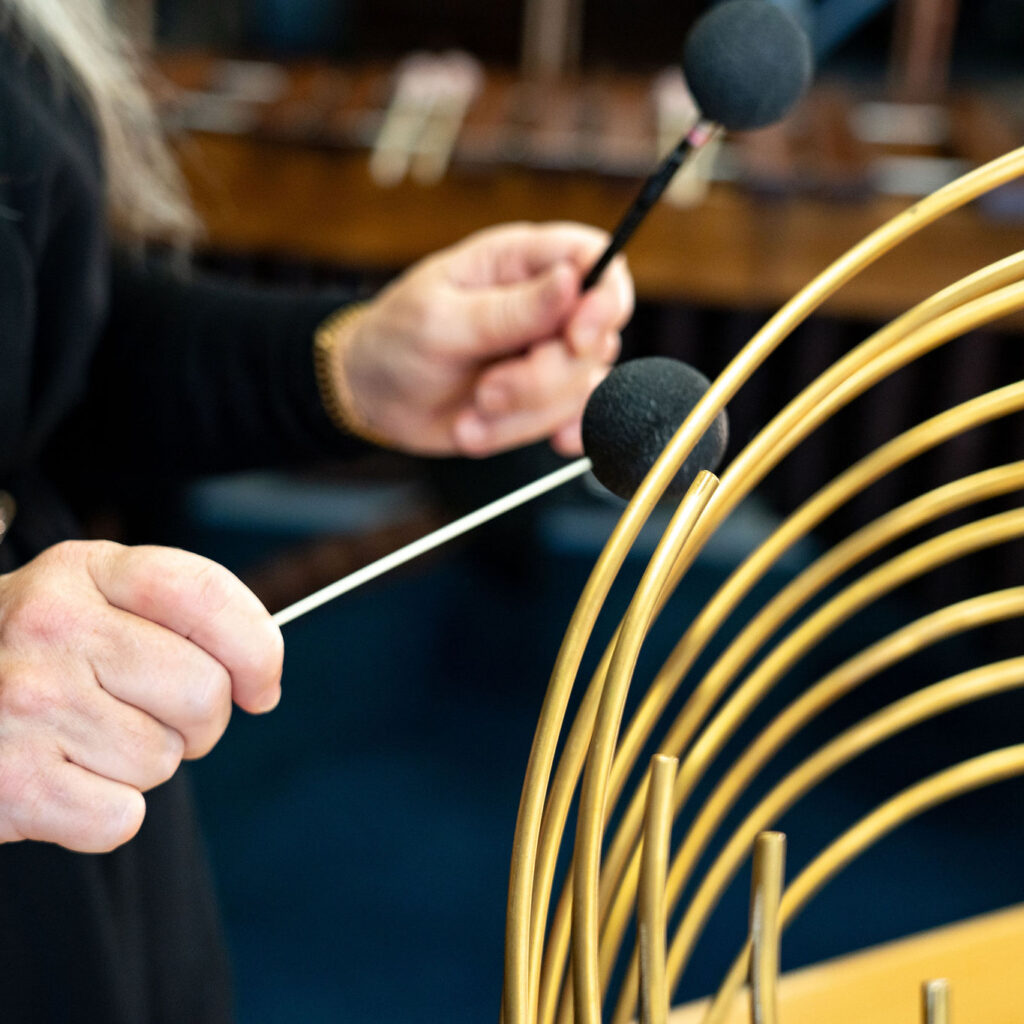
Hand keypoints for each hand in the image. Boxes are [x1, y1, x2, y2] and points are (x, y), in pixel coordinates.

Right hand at [0, 540, 282, 851]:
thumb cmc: (33, 655)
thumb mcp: (88, 600)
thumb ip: (174, 616)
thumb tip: (261, 679)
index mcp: (83, 571)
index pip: (204, 594)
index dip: (257, 646)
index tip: (262, 684)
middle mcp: (50, 626)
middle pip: (203, 690)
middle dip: (200, 720)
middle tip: (154, 717)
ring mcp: (26, 702)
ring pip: (164, 759)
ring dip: (142, 764)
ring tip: (87, 741)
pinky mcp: (11, 782)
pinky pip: (122, 816)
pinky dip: (104, 814)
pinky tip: (62, 781)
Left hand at [325, 221, 633, 456]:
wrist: (375, 397)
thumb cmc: (396, 341)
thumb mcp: (440, 322)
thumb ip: (509, 309)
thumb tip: (572, 280)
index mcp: (520, 262)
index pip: (598, 261)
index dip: (604, 301)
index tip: (575, 339)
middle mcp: (546, 304)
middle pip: (595, 338)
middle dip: (542, 379)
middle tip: (486, 393)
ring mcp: (548, 353)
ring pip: (582, 386)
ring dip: (526, 415)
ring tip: (472, 417)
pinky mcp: (545, 397)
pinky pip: (579, 417)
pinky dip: (560, 433)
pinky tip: (545, 442)